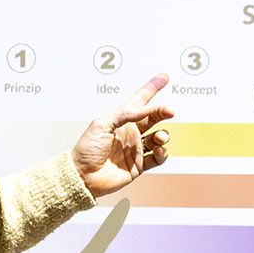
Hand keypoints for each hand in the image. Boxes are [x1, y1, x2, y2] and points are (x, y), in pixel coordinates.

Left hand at [70, 74, 173, 197]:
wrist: (83, 175)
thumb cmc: (87, 148)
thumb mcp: (103, 123)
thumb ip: (125, 114)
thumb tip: (145, 110)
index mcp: (121, 120)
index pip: (139, 101)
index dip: (151, 88)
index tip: (164, 77)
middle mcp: (130, 133)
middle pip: (153, 117)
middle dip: (163, 111)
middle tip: (170, 111)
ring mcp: (135, 149)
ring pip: (158, 137)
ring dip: (163, 135)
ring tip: (158, 137)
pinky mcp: (139, 165)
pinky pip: (158, 158)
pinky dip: (162, 153)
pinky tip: (158, 150)